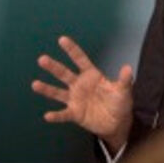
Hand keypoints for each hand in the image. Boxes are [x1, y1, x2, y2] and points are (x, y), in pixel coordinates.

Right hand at [32, 35, 133, 149]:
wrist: (117, 122)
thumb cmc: (119, 102)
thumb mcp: (123, 91)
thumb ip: (124, 80)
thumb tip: (128, 68)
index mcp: (91, 76)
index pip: (80, 60)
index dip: (72, 50)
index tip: (62, 39)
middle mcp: (79, 85)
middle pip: (64, 74)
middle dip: (53, 67)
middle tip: (42, 59)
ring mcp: (75, 99)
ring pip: (58, 93)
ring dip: (47, 89)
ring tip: (35, 85)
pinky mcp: (75, 113)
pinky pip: (63, 114)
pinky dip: (56, 115)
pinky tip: (47, 116)